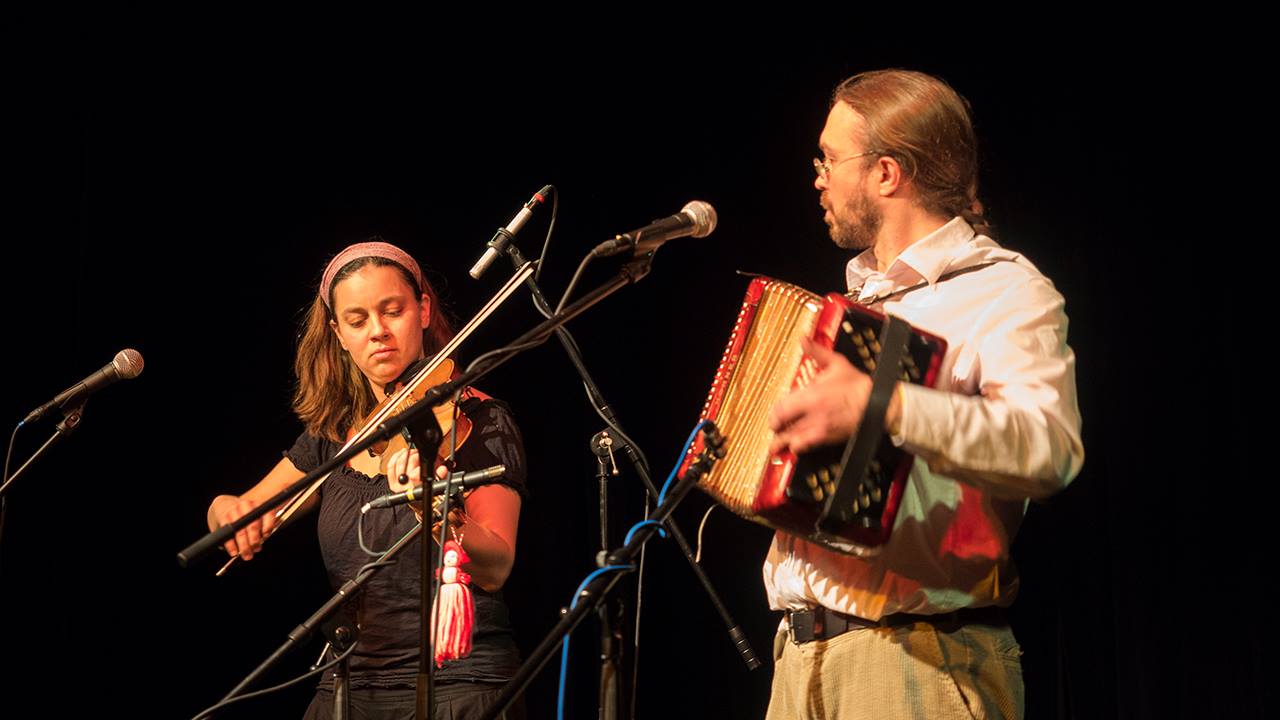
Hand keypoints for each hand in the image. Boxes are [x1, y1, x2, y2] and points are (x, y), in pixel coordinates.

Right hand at [210, 495, 277, 560]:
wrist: (226, 506)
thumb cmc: (246, 515)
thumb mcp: (257, 517)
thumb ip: (262, 527)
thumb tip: (261, 543)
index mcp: (259, 506)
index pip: (267, 514)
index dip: (268, 526)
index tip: (266, 537)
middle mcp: (247, 506)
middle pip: (253, 526)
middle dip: (255, 541)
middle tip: (255, 550)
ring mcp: (234, 512)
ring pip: (241, 532)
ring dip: (244, 546)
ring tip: (247, 555)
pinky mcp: (224, 519)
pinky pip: (228, 535)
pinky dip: (231, 546)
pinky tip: (234, 552)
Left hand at [385, 448, 449, 521]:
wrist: (419, 505)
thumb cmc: (427, 497)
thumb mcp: (436, 486)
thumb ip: (440, 476)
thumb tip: (443, 469)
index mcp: (415, 489)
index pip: (414, 473)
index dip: (420, 462)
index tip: (426, 458)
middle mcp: (404, 487)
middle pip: (405, 464)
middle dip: (413, 455)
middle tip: (420, 454)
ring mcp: (396, 485)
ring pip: (396, 464)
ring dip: (404, 455)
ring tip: (411, 453)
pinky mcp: (392, 483)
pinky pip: (390, 467)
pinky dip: (395, 458)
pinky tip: (401, 454)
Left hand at [768, 338, 899, 454]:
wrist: (876, 404)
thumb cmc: (857, 385)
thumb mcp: (836, 363)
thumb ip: (816, 352)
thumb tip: (804, 339)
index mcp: (811, 395)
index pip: (781, 407)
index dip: (774, 412)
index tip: (774, 413)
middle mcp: (811, 413)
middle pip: (781, 424)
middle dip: (775, 426)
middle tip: (774, 427)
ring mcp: (818, 427)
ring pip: (790, 437)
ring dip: (781, 441)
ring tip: (775, 445)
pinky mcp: (826, 438)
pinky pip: (804, 447)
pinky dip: (796, 447)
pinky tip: (794, 447)